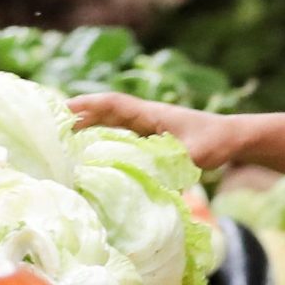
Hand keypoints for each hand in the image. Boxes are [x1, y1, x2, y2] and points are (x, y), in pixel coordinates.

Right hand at [71, 93, 245, 169]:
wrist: (234, 138)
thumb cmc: (217, 141)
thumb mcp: (198, 153)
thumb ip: (176, 164)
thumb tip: (151, 180)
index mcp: (151, 113)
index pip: (113, 104)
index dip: (88, 105)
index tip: (63, 110)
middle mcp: (145, 117)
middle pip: (105, 112)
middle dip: (78, 116)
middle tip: (50, 126)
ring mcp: (147, 127)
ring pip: (111, 123)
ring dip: (88, 128)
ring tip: (62, 142)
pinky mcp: (151, 140)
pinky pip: (121, 136)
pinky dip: (104, 141)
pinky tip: (91, 155)